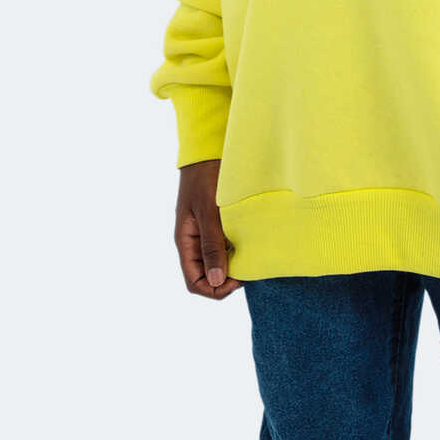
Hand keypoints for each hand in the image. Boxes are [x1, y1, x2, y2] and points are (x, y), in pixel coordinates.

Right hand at [174, 159, 243, 297]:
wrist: (209, 150)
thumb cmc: (204, 178)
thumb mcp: (208, 211)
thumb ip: (212, 245)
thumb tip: (217, 281)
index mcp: (186, 242)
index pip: (195, 282)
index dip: (215, 289)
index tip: (237, 279)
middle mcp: (195, 242)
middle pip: (208, 276)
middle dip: (227, 278)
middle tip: (250, 266)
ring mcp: (207, 233)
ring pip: (219, 262)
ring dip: (234, 264)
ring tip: (253, 254)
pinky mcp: (219, 223)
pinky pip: (227, 245)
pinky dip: (238, 249)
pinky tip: (252, 241)